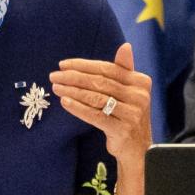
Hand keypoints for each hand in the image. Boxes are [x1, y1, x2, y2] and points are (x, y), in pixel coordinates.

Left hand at [50, 42, 153, 164]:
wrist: (138, 148)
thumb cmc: (127, 114)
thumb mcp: (129, 91)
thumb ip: (124, 69)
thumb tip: (125, 46)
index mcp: (140, 82)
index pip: (107, 69)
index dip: (83, 66)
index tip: (63, 65)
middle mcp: (139, 96)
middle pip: (100, 82)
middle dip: (73, 78)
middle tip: (54, 76)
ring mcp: (132, 114)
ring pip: (95, 98)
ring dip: (72, 92)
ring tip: (56, 88)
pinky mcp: (122, 129)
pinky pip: (95, 115)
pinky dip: (78, 108)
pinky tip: (64, 102)